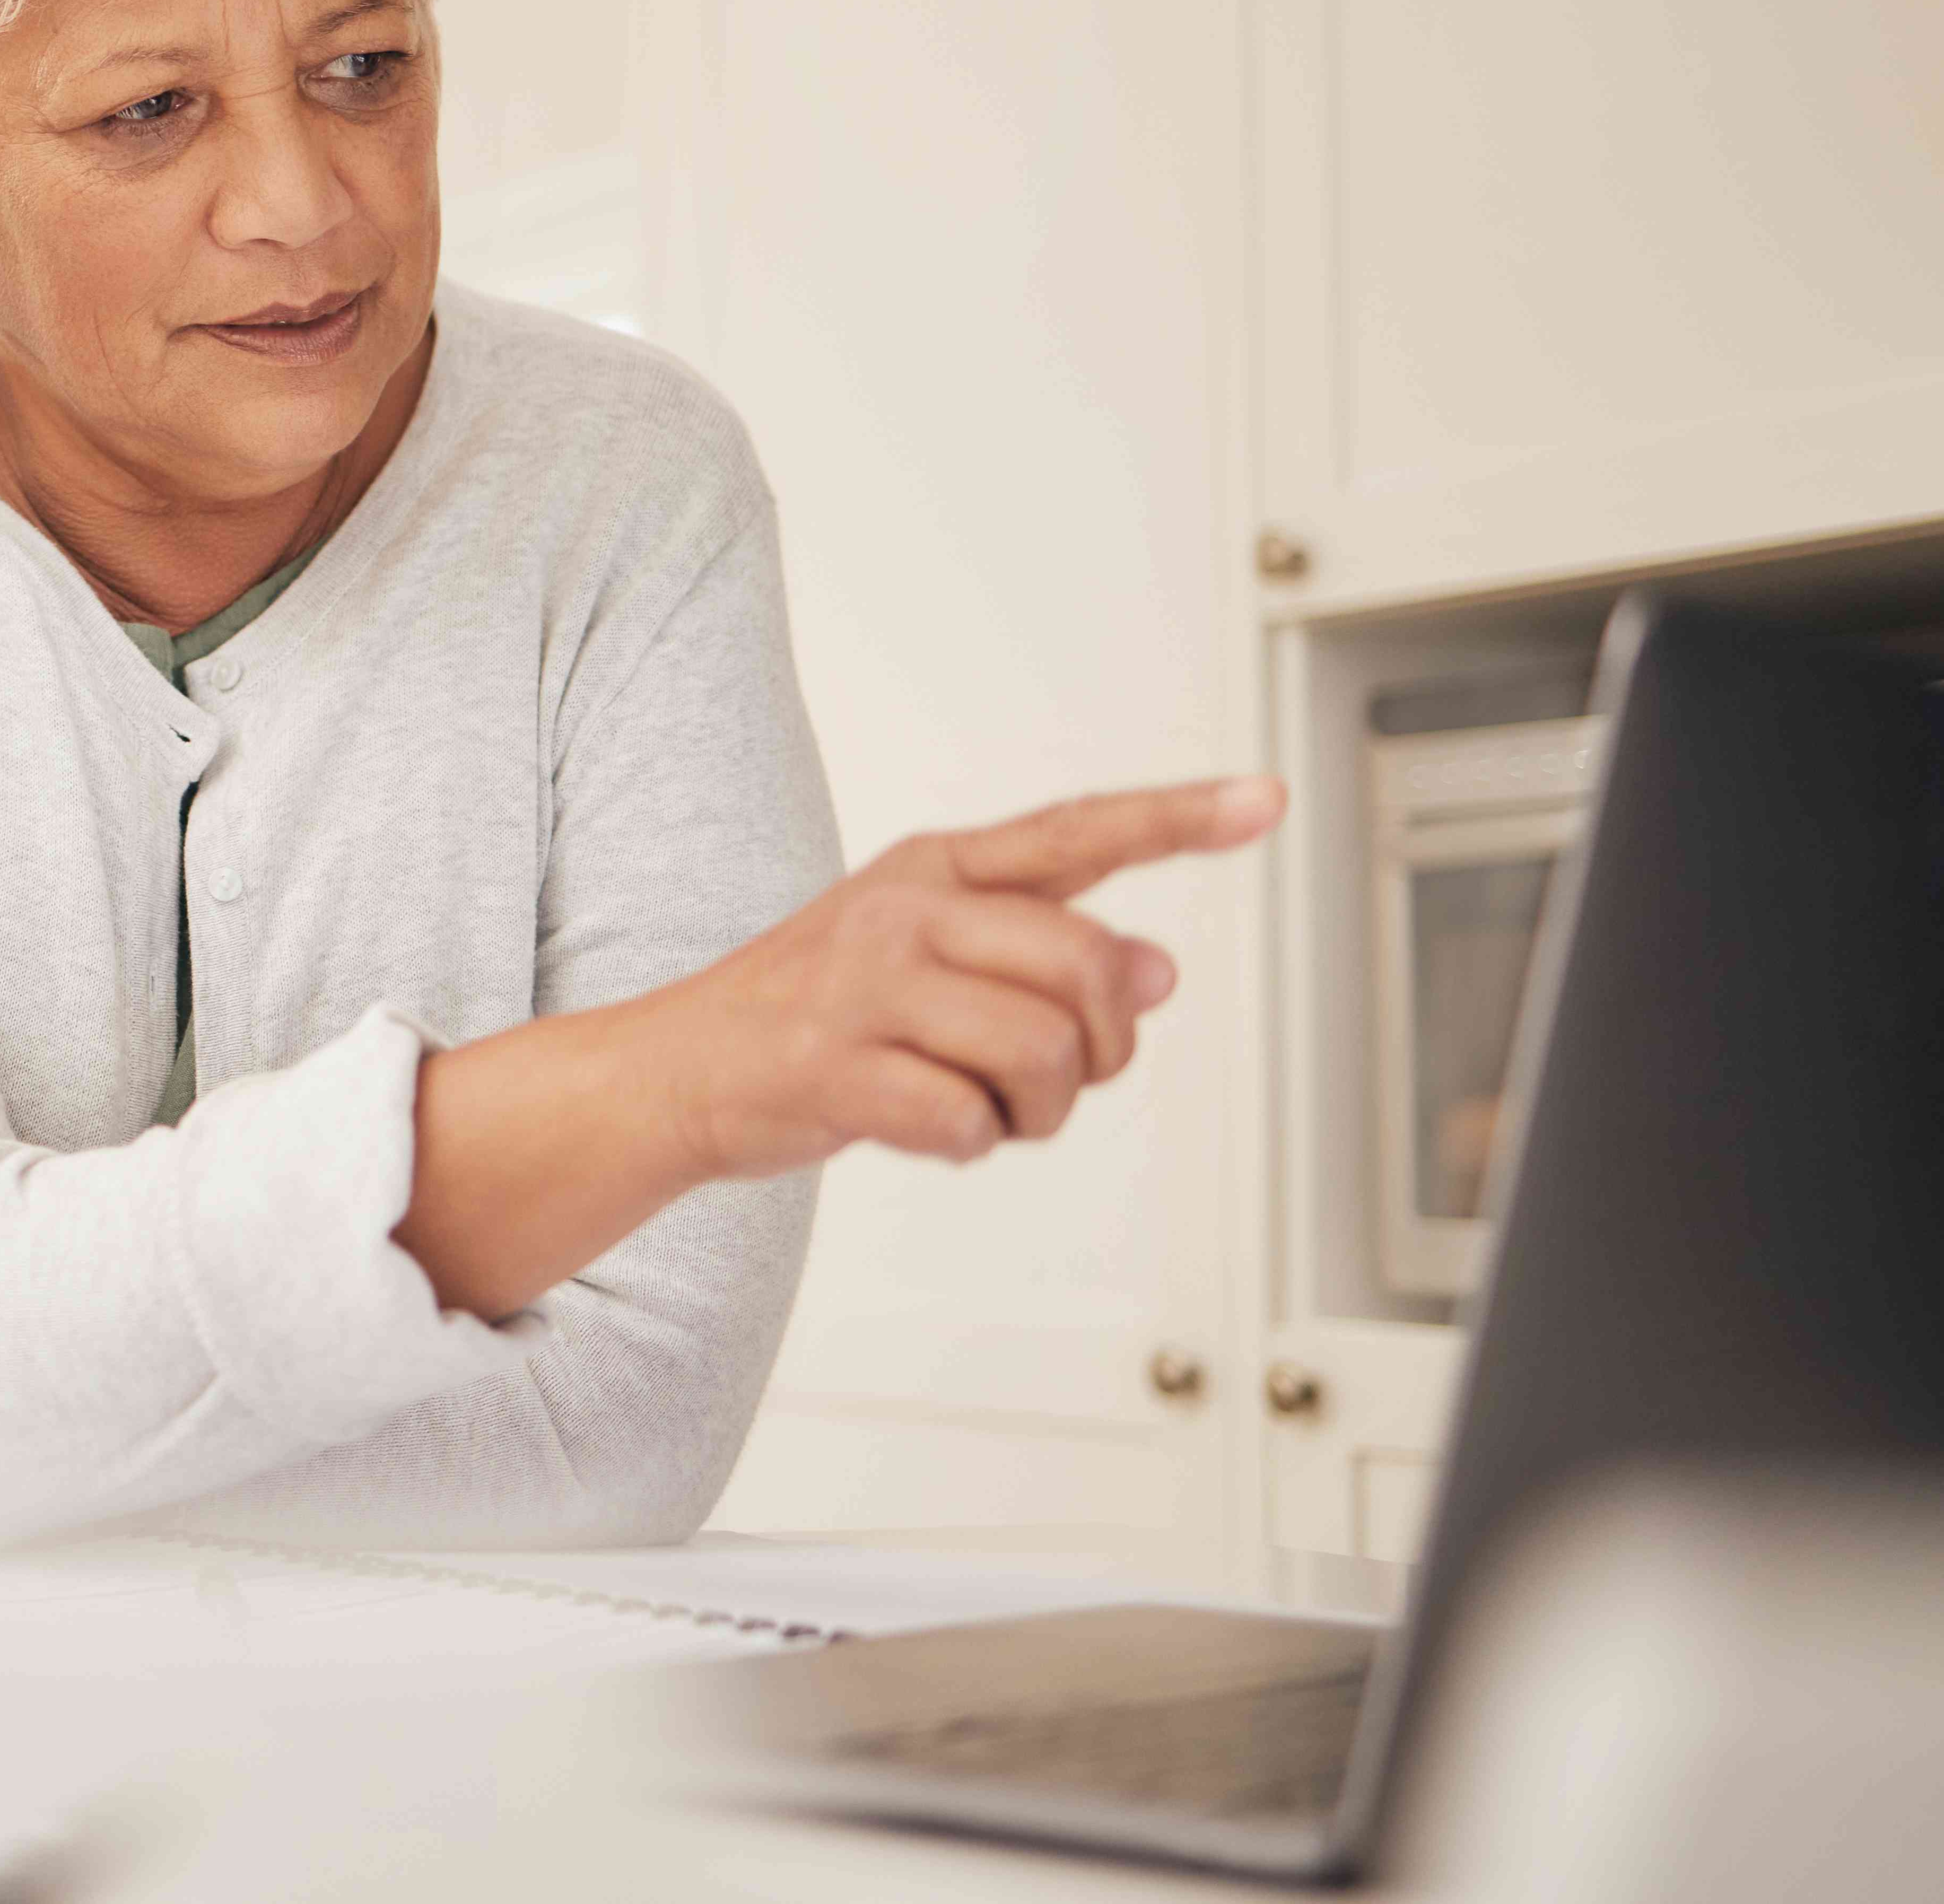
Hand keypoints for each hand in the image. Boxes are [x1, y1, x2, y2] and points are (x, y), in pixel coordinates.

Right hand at [644, 776, 1286, 1180]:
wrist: (677, 1067)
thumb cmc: (818, 1014)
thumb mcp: (926, 955)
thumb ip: (1041, 951)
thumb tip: (1156, 973)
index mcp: (935, 868)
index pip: (1077, 832)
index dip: (1178, 816)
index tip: (1266, 799)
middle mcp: (905, 910)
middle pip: (1090, 971)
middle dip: (1099, 1050)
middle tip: (1049, 1079)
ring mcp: (865, 987)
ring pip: (1043, 1055)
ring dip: (1038, 1113)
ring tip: (985, 1109)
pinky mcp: (834, 1068)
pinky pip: (967, 1121)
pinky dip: (966, 1144)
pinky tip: (925, 1127)